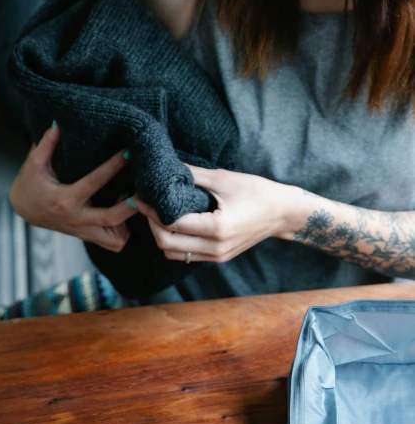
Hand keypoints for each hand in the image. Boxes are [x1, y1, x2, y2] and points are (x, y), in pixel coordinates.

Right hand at [9, 124, 136, 251]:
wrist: (23, 209)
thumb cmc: (30, 183)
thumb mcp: (34, 163)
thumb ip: (46, 143)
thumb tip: (58, 122)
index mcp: (65, 199)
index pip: (95, 182)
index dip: (113, 166)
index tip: (129, 153)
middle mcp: (76, 218)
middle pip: (112, 218)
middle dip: (132, 205)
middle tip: (145, 188)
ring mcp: (83, 231)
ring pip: (115, 239)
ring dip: (128, 223)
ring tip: (132, 201)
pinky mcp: (87, 236)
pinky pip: (112, 243)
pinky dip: (122, 231)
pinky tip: (121, 212)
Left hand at [131, 166, 295, 262]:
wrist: (283, 212)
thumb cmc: (257, 191)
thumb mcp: (224, 178)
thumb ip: (193, 174)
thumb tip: (166, 165)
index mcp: (217, 228)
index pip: (172, 224)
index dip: (151, 211)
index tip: (139, 196)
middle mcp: (215, 248)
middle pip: (167, 245)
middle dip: (151, 224)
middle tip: (143, 204)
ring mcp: (217, 256)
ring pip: (174, 254)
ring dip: (161, 236)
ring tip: (155, 213)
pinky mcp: (219, 257)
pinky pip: (187, 255)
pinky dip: (174, 242)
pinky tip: (172, 223)